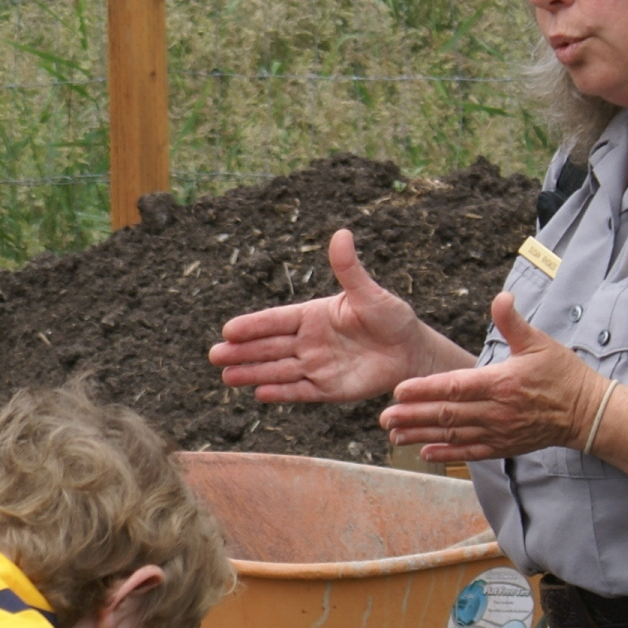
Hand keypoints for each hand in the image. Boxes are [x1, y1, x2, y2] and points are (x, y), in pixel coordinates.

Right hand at [209, 230, 448, 402]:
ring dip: (252, 373)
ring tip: (226, 377)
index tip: (228, 329)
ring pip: (278, 370)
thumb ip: (349, 269)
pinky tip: (259, 394)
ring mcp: (316, 366)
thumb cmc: (393, 318)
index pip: (276, 321)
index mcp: (313, 316)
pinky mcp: (328, 389)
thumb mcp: (369, 293)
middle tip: (215, 355)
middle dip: (242, 352)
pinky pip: (300, 391)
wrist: (412, 353)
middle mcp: (309, 342)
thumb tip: (341, 233)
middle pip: (269, 347)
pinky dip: (280, 393)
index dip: (253, 325)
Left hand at [382, 292, 608, 462]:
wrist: (587, 412)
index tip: (399, 390)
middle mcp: (496, 411)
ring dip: (421, 436)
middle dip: (413, 416)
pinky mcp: (503, 446)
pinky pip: (470, 452)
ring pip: (454, 435)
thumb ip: (513, 322)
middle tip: (384, 417)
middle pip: (447, 415)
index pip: (456, 386)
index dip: (425, 389)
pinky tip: (423, 452)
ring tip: (393, 435)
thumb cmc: (562, 374)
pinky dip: (446, 454)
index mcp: (501, 383)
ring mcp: (499, 432)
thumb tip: (501, 298)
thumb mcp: (539, 342)